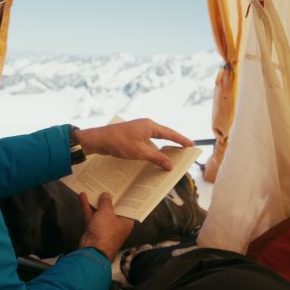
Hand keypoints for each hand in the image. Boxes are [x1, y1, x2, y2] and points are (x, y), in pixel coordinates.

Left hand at [76, 118, 193, 169]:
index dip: (181, 140)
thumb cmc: (118, 143)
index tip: (191, 145)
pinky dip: (153, 150)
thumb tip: (170, 165)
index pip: (170, 134)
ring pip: (155, 140)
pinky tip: (154, 158)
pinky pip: (147, 142)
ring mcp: (138, 130)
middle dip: (174, 144)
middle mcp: (145, 125)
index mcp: (149, 126)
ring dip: (162, 149)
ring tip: (172, 157)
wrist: (98, 139)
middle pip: (164, 135)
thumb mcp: (140, 152)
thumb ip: (156, 158)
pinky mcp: (132, 135)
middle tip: (185, 151)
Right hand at [78, 192, 133, 260]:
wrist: (92, 250)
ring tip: (94, 187)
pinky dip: (87, 206)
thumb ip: (106, 201)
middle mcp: (117, 224)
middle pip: (112, 208)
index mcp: (126, 221)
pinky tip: (82, 195)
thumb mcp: (107, 212)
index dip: (123, 196)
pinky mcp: (94, 228)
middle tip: (106, 184)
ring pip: (100, 211)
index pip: (126, 207)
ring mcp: (104, 227)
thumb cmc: (105, 230)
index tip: (120, 186)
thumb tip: (106, 194)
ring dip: (96, 201)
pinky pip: (91, 215)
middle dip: (107, 197)